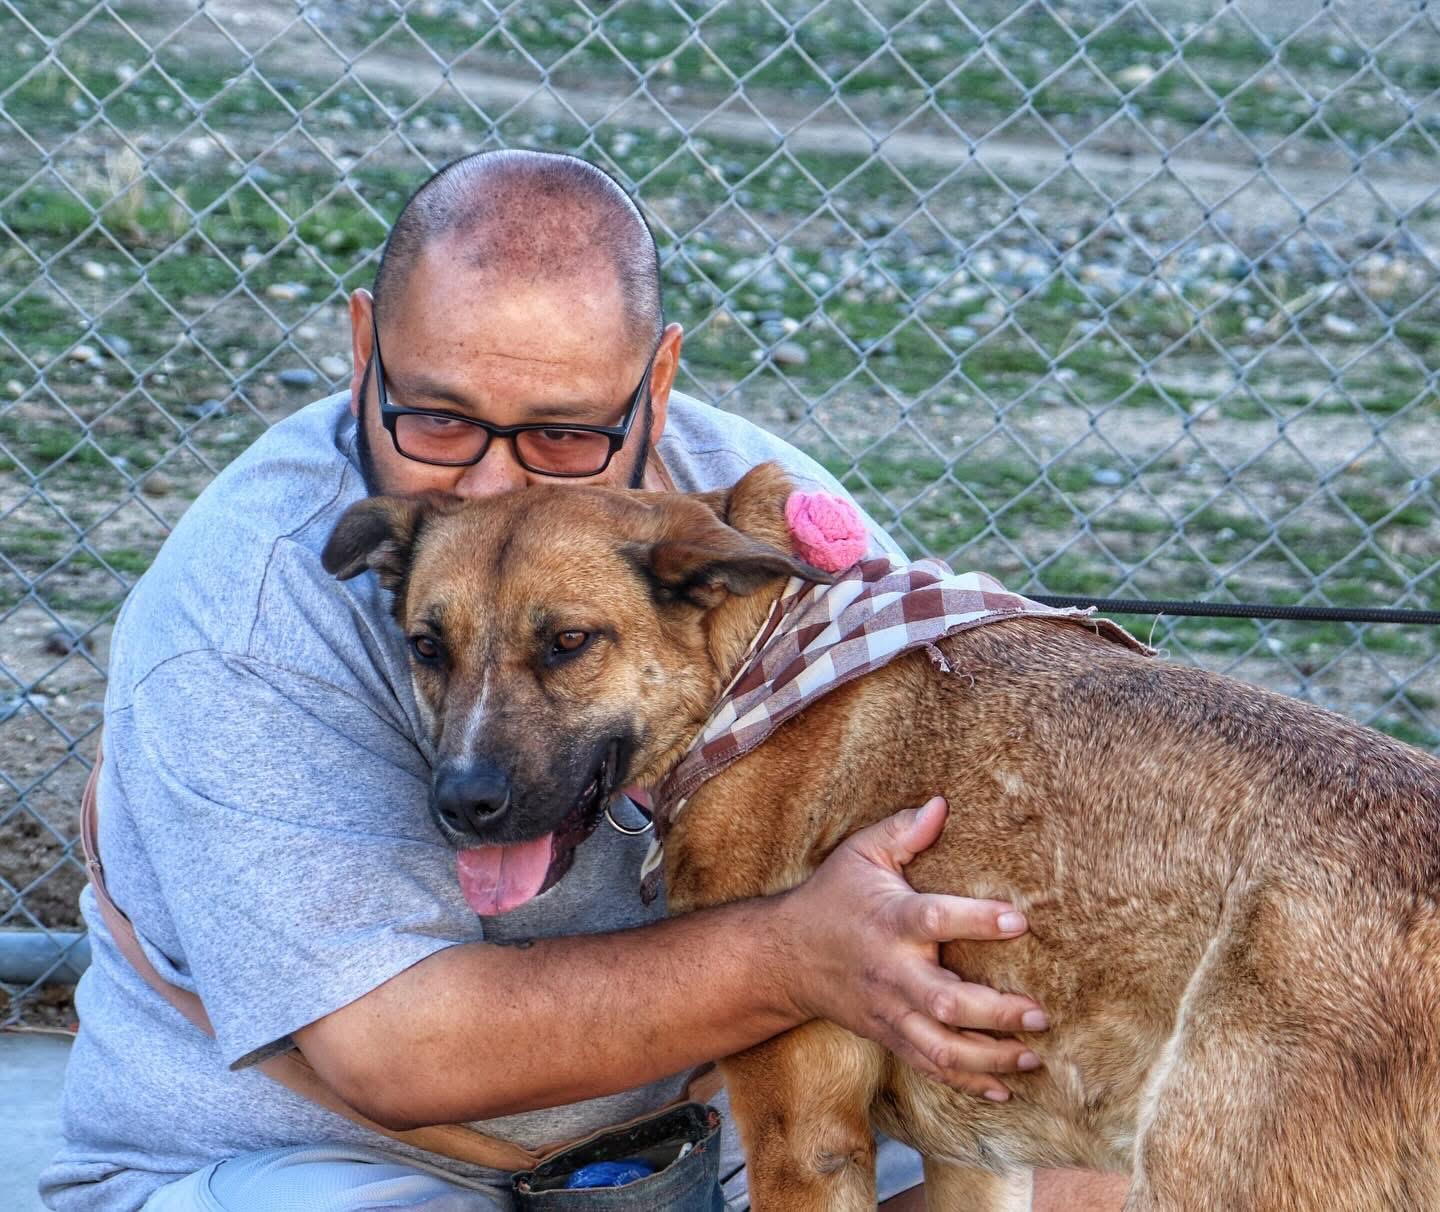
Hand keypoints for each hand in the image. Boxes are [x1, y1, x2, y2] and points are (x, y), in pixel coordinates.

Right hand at [779, 796, 1046, 1098]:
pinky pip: (928, 1066)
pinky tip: (1004, 1088)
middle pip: (944, 1003)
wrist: (786, 956)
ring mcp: (889, 1010)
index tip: (1020, 920)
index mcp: (890, 921)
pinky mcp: (888, 1034)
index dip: (977, 921)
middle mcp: (891, 971)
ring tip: (1032, 1056)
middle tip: (1040, 1013)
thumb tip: (942, 805)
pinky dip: (966, 1083)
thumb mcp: (860, 852)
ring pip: (940, 1048)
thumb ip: (902, 829)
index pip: (934, 920)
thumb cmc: (833, 897)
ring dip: (989, 1058)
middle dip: (995, 1013)